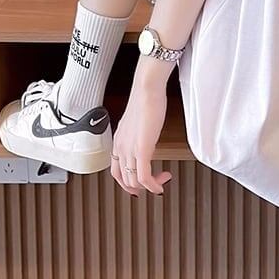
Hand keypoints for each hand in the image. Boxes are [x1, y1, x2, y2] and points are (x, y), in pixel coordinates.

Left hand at [110, 66, 172, 195]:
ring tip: (163, 179)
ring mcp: (129, 150)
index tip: (139, 187)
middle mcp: (121, 148)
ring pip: (134, 182)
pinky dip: (153, 186)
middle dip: (142, 187)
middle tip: (156, 182)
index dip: (127, 184)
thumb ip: (138, 137)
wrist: (147, 90)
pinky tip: (161, 185)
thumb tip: (146, 145)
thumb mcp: (138, 124)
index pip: (116, 173)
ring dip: (150, 186)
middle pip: (125, 180)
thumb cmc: (145, 101)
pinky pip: (144, 177)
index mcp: (118, 142)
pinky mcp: (142, 149)